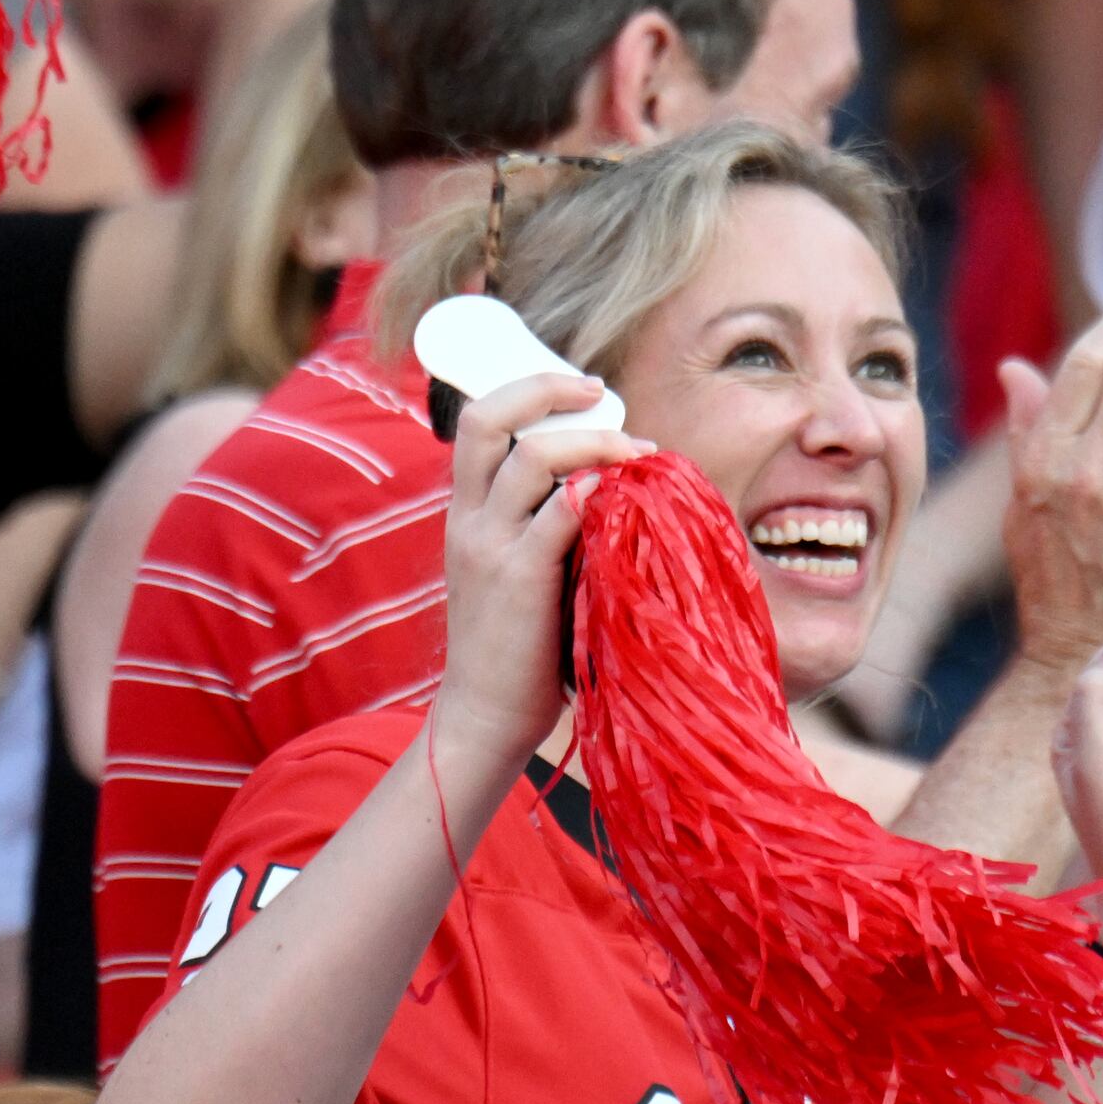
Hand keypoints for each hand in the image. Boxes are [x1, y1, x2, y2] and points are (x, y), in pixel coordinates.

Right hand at [426, 376, 649, 777]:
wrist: (484, 714)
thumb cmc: (515, 648)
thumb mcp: (513, 572)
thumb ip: (543, 528)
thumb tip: (608, 485)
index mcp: (464, 513)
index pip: (476, 422)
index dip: (526, 392)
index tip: (582, 392)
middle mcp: (469, 519)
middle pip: (489, 420)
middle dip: (548, 390)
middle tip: (603, 393)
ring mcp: (490, 545)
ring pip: (533, 456)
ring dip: (594, 442)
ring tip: (638, 451)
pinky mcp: (519, 576)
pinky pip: (561, 511)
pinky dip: (598, 489)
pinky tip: (628, 492)